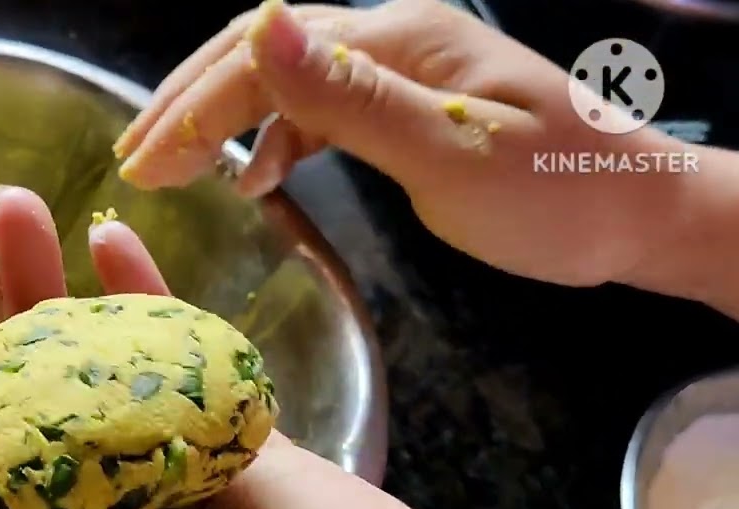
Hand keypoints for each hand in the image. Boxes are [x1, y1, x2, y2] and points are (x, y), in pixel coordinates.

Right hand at [113, 0, 696, 289]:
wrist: (639, 214)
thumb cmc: (557, 194)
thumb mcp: (450, 152)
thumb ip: (349, 97)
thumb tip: (258, 30)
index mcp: (395, 41)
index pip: (265, 58)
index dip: (194, 107)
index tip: (141, 164)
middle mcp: (389, 41)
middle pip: (261, 54)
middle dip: (188, 104)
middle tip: (131, 160)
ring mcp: (398, 73)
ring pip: (283, 82)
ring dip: (219, 119)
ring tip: (166, 168)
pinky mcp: (406, 109)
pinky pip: (319, 112)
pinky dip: (273, 141)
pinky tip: (252, 178)